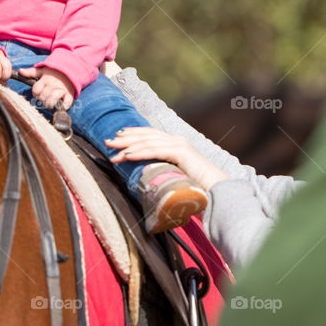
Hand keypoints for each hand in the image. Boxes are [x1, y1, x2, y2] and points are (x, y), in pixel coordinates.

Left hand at [18, 65, 75, 110]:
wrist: (70, 70)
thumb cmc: (54, 72)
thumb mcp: (42, 70)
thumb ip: (31, 72)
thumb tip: (20, 71)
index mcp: (45, 79)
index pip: (36, 90)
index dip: (35, 93)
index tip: (37, 94)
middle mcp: (52, 84)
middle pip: (43, 96)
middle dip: (42, 100)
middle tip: (44, 99)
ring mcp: (61, 89)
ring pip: (53, 98)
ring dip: (50, 104)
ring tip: (49, 105)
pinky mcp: (69, 93)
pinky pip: (67, 101)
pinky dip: (65, 105)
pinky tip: (62, 106)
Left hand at [104, 127, 227, 190]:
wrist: (218, 192)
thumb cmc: (197, 188)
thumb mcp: (176, 175)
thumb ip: (164, 170)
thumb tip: (147, 176)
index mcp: (176, 144)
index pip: (150, 134)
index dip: (133, 133)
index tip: (118, 136)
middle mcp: (177, 140)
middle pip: (146, 135)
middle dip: (125, 138)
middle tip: (107, 141)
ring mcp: (179, 145)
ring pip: (148, 142)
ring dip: (128, 146)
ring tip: (113, 151)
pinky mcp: (181, 153)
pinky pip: (155, 150)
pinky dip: (139, 152)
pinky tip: (127, 155)